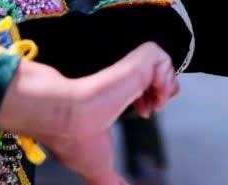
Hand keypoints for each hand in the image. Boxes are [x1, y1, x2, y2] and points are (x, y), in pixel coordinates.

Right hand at [0, 42, 178, 184]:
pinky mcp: (134, 61)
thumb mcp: (97, 167)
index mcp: (114, 97)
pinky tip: (153, 97)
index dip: (152, 100)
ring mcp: (127, 68)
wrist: (61, 114)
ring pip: (161, 62)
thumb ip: (111, 182)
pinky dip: (166, 77)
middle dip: (162, 91)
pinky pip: (160, 56)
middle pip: (157, 71)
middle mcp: (121, 79)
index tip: (144, 114)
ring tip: (152, 104)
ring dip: (165, 86)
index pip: (143, 87)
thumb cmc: (72, 137)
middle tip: (149, 109)